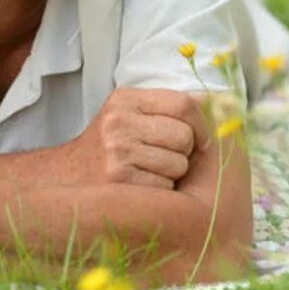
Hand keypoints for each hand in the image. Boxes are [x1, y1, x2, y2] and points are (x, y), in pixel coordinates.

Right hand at [69, 87, 208, 188]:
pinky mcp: (118, 178)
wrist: (67, 175)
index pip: (183, 103)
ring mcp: (116, 150)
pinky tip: (140, 184)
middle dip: (183, 151)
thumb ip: (168, 108)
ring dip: (172, 173)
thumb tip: (220, 101)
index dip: (202, 125)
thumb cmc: (109, 146)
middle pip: (184, 136)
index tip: (201, 141)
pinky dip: (160, 190)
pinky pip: (165, 186)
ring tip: (149, 170)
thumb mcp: (130, 114)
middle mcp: (118, 121)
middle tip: (163, 156)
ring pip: (178, 164)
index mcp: (124, 99)